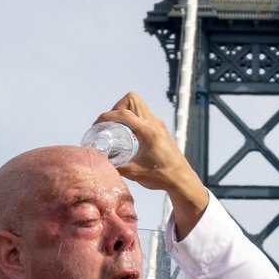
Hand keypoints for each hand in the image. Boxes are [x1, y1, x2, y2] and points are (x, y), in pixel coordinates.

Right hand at [94, 92, 208, 235]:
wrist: (181, 180)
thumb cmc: (162, 177)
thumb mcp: (135, 173)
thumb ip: (116, 166)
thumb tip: (101, 161)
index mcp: (149, 132)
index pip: (124, 114)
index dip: (107, 117)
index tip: (97, 126)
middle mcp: (155, 123)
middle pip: (132, 99)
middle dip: (117, 108)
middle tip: (110, 124)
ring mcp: (159, 124)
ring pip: (138, 104)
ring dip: (125, 111)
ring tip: (117, 127)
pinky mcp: (161, 128)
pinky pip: (143, 113)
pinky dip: (133, 117)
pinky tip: (129, 133)